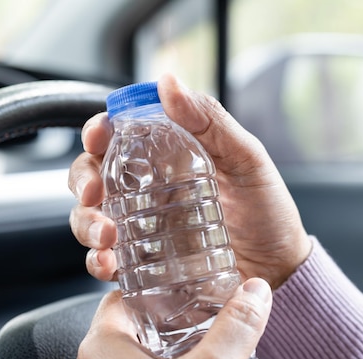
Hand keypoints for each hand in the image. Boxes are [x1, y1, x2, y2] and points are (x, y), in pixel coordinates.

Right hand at [68, 73, 310, 288]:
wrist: (279, 270)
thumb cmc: (267, 213)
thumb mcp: (247, 160)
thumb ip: (211, 121)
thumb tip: (169, 83)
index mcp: (167, 158)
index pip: (118, 136)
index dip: (98, 131)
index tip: (97, 137)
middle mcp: (147, 190)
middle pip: (93, 175)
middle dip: (83, 181)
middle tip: (94, 195)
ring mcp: (142, 227)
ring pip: (91, 217)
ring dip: (86, 223)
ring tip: (106, 237)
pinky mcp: (142, 263)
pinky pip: (106, 259)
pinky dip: (96, 261)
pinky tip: (107, 263)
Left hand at [68, 278, 272, 358]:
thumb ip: (236, 328)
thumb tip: (254, 292)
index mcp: (101, 347)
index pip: (123, 297)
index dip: (156, 289)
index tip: (184, 286)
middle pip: (129, 330)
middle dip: (168, 324)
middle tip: (201, 320)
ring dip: (164, 356)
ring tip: (200, 354)